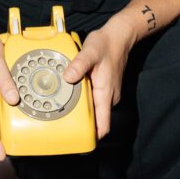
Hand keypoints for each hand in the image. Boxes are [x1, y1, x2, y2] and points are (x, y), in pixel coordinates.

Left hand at [65, 13, 136, 137]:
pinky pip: (94, 101)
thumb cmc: (106, 44)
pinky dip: (84, 101)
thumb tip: (67, 78)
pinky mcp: (104, 88)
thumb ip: (78, 65)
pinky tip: (72, 93)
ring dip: (81, 111)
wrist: (119, 36)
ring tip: (62, 107)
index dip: (92, 137)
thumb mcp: (90, 52)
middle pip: (96, 120)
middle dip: (81, 124)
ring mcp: (107, 93)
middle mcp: (108, 97)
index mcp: (105, 94)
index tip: (78, 142)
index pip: (103, 125)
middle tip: (60, 122)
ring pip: (94, 110)